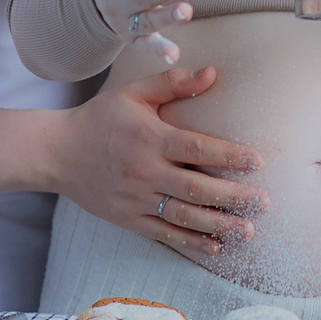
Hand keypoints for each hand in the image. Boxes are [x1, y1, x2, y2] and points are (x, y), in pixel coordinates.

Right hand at [55, 59, 268, 260]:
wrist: (55, 152)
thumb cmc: (101, 118)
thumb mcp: (134, 93)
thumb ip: (173, 83)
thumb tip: (212, 73)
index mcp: (149, 137)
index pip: (196, 148)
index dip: (229, 156)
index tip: (258, 162)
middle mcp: (143, 170)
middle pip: (195, 188)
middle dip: (234, 197)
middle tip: (264, 203)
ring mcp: (134, 198)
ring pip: (183, 216)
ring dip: (218, 224)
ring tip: (248, 229)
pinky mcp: (127, 218)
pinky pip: (164, 233)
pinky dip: (191, 241)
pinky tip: (216, 246)